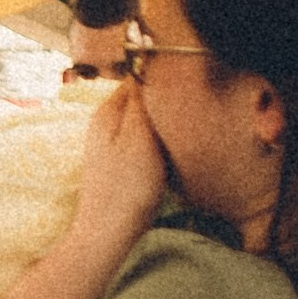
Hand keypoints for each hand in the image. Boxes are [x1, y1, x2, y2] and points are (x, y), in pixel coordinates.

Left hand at [61, 79, 170, 271]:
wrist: (108, 234)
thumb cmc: (127, 187)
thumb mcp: (139, 136)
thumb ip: (141, 99)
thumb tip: (146, 63)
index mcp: (108, 111)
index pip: (140, 74)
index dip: (165, 74)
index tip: (188, 82)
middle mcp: (105, 122)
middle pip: (143, 96)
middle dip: (166, 98)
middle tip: (192, 106)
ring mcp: (111, 143)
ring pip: (145, 119)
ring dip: (164, 121)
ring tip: (184, 127)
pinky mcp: (120, 162)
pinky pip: (145, 139)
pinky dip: (159, 140)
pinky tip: (171, 151)